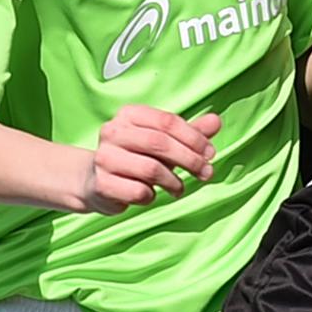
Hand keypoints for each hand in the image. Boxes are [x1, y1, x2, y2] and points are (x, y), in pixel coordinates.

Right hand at [82, 106, 221, 214]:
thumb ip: (189, 133)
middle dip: (190, 159)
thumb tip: (216, 121)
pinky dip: (152, 195)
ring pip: (151, 169)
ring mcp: (105, 158)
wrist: (95, 181)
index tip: (210, 153)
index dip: (194, 138)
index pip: (167, 121)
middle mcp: (113, 132)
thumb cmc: (135, 157)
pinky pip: (139, 192)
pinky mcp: (102, 183)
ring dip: (174, 181)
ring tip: (179, 188)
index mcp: (129, 115)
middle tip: (206, 173)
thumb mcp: (163, 142)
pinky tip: (151, 194)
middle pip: (160, 143)